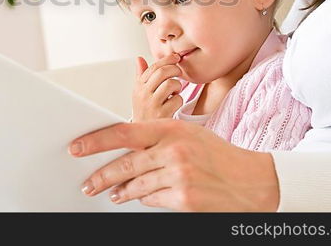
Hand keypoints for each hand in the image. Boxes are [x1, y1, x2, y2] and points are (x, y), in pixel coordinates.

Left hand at [68, 119, 279, 210]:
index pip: (123, 132)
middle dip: (101, 176)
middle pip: (124, 164)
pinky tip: (143, 198)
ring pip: (135, 186)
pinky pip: (152, 201)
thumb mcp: (189, 135)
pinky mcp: (184, 199)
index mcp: (171, 128)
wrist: (253, 180)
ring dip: (120, 192)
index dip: (95, 141)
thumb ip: (157, 137)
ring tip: (112, 194)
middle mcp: (173, 150)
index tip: (77, 147)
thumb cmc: (218, 155)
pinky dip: (145, 200)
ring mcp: (179, 175)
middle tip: (87, 183)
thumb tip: (122, 147)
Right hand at [131, 54, 183, 121]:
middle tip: (179, 72)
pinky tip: (174, 104)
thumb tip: (139, 58)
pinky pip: (177, 99)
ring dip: (178, 86)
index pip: (153, 67)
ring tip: (175, 92)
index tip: (176, 57)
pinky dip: (178, 100)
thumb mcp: (139, 93)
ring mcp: (152, 104)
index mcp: (138, 87)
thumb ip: (141, 75)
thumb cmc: (144, 112)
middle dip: (174, 69)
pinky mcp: (162, 115)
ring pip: (171, 84)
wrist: (142, 135)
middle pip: (162, 72)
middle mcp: (143, 94)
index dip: (167, 60)